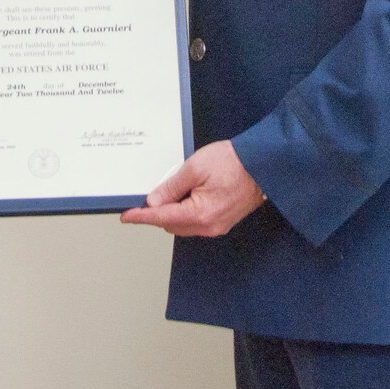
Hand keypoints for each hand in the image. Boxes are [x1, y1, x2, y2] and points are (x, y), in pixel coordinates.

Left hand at [121, 140, 264, 236]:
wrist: (262, 164)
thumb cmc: (234, 162)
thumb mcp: (194, 168)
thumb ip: (171, 187)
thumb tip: (154, 201)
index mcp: (201, 214)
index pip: (162, 217)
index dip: (142, 216)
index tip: (127, 216)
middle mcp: (209, 226)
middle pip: (170, 224)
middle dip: (159, 211)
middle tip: (156, 190)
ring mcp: (217, 226)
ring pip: (183, 224)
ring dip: (174, 211)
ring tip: (180, 187)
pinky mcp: (222, 222)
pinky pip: (196, 221)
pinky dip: (187, 211)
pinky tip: (190, 193)